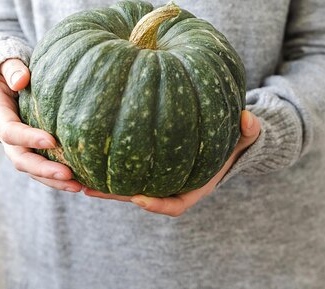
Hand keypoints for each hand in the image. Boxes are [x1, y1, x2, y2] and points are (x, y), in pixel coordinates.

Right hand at [0, 58, 82, 192]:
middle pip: (21, 159)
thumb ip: (12, 69)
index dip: (28, 138)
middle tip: (68, 174)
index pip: (10, 131)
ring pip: (33, 170)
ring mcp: (19, 145)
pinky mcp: (33, 150)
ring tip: (79, 186)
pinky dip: (59, 178)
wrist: (7, 80)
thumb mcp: (7, 64)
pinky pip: (43, 168)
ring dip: (54, 180)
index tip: (51, 140)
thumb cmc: (9, 70)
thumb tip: (21, 80)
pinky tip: (81, 183)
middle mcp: (6, 135)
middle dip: (44, 169)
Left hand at [84, 110, 260, 215]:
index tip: (140, 198)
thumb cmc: (235, 138)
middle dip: (115, 194)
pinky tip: (85, 150)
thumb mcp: (247, 134)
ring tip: (75, 174)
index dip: (157, 204)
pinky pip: (124, 166)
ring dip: (102, 181)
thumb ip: (250, 129)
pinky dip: (106, 162)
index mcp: (195, 186)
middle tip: (89, 188)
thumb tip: (248, 119)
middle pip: (140, 196)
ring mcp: (157, 174)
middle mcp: (172, 183)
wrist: (227, 136)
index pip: (175, 205)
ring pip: (126, 184)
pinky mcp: (147, 162)